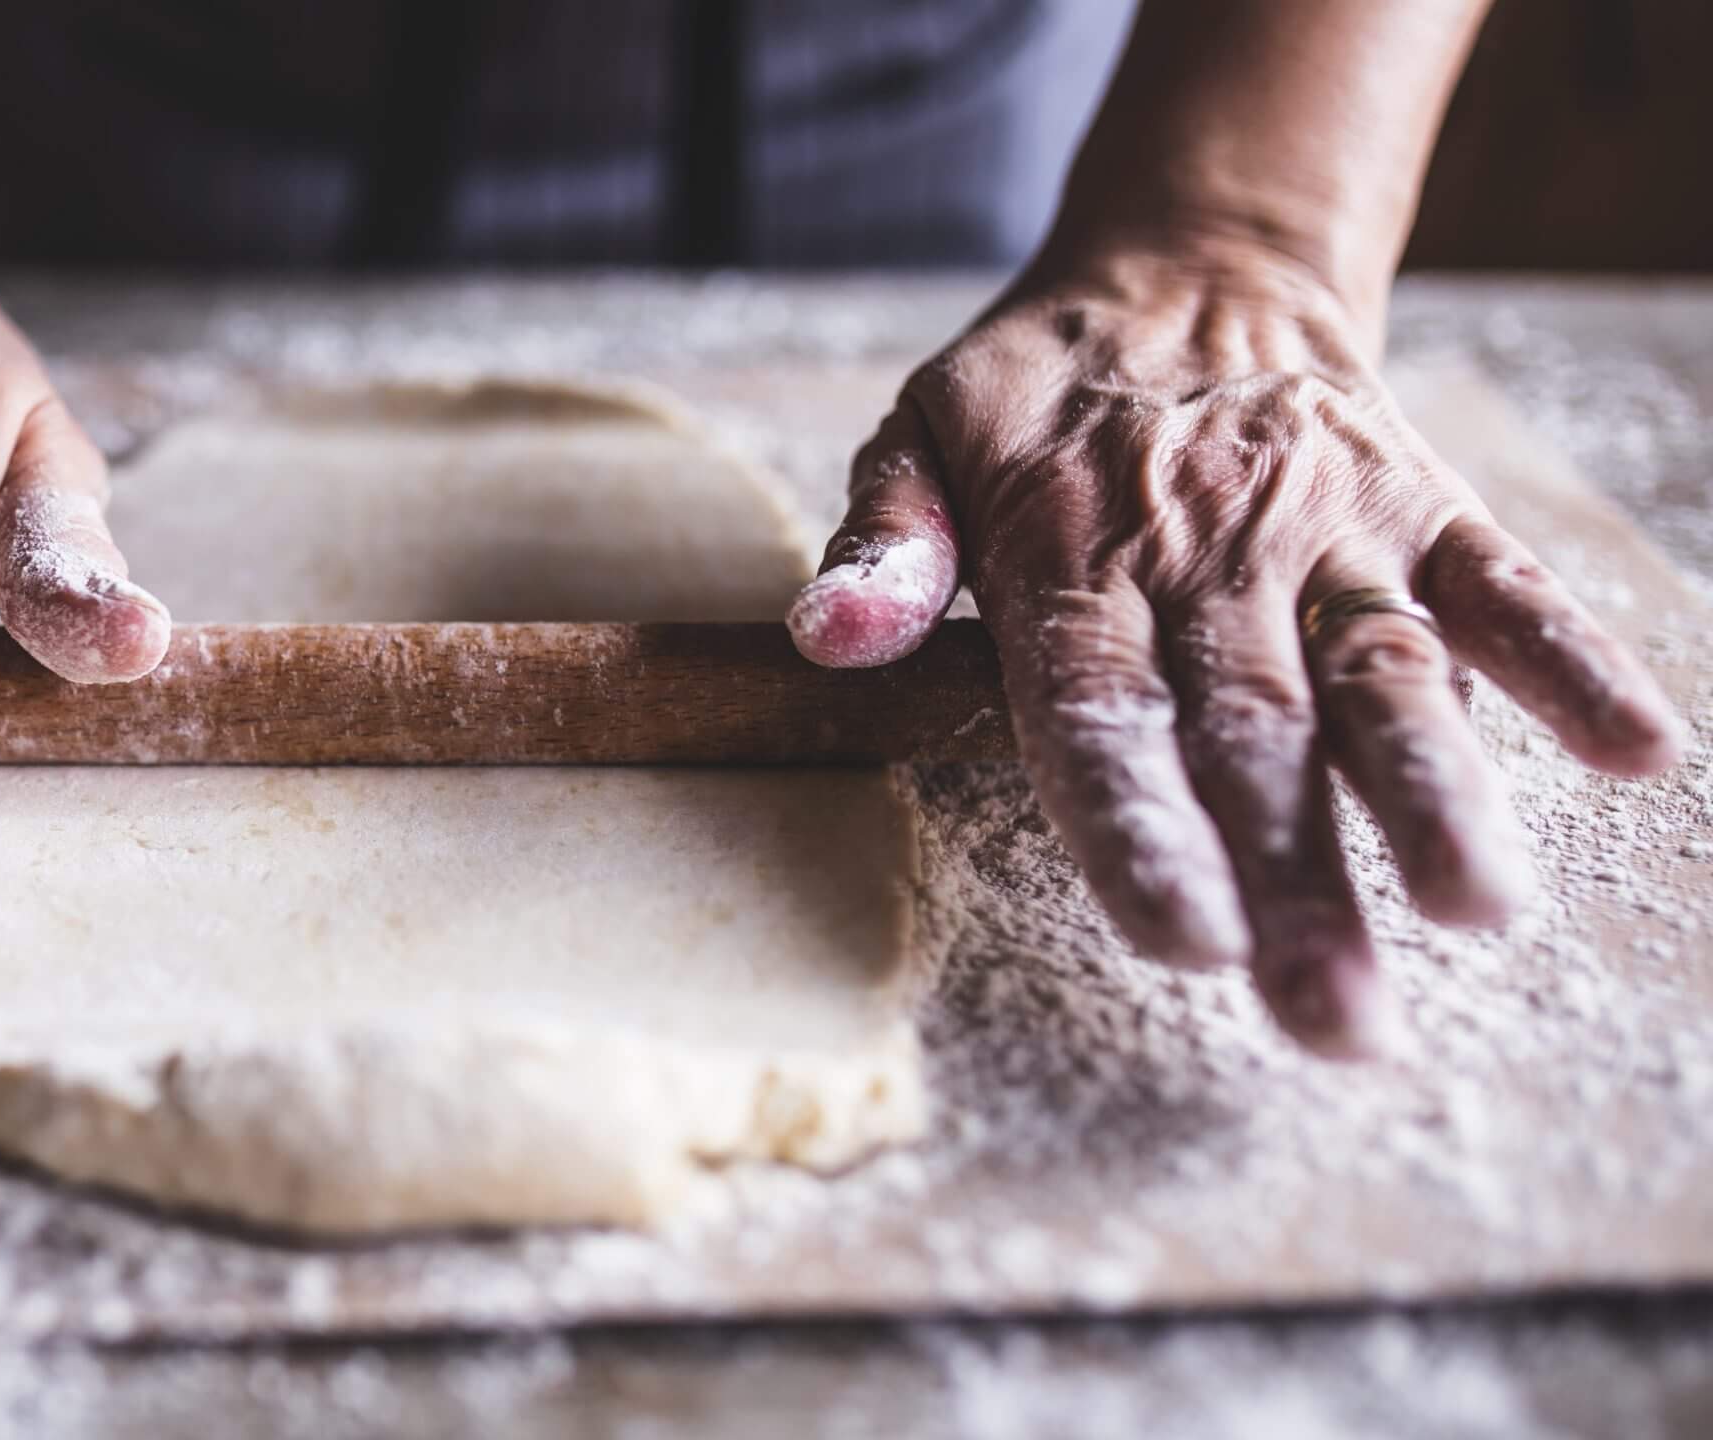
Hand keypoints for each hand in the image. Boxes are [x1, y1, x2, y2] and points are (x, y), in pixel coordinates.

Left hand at [788, 244, 1683, 1054]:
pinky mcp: (1424, 507)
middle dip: (1297, 879)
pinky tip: (1633, 749)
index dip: (1143, 829)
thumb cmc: (1034, 400)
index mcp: (1072, 562)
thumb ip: (885, 545)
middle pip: (1256, 734)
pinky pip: (1505, 582)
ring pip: (1388, 673)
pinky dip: (1568, 657)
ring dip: (1437, 792)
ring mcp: (1329, 533)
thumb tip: (828, 639)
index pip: (1104, 715)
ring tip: (1478, 908)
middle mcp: (1209, 558)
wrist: (1189, 268)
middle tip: (1334, 1018)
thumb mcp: (920, 438)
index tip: (1185, 942)